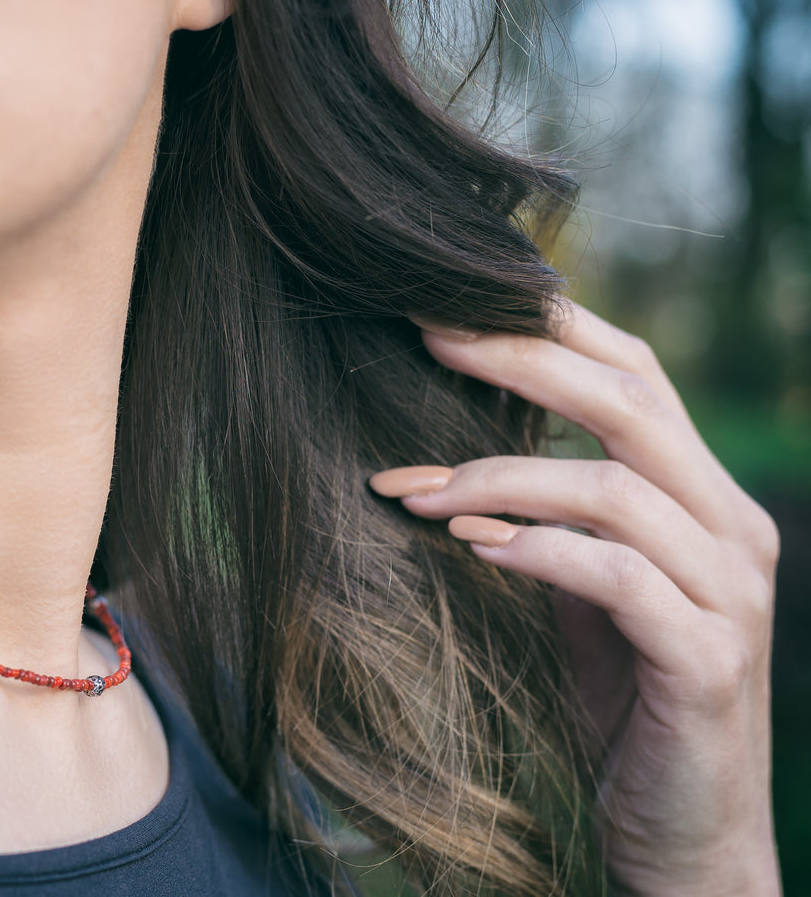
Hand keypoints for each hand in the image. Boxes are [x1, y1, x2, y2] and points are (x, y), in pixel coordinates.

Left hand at [368, 302, 781, 895]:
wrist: (682, 835)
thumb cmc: (618, 704)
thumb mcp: (580, 591)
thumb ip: (551, 520)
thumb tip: (443, 462)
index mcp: (699, 496)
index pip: (636, 375)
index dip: (547, 328)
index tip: (446, 308)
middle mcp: (729, 527)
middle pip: (631, 402)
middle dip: (520, 361)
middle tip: (426, 340)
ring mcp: (728, 591)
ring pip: (614, 486)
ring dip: (499, 478)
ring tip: (414, 492)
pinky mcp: (708, 658)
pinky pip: (618, 576)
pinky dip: (538, 550)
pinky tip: (472, 549)